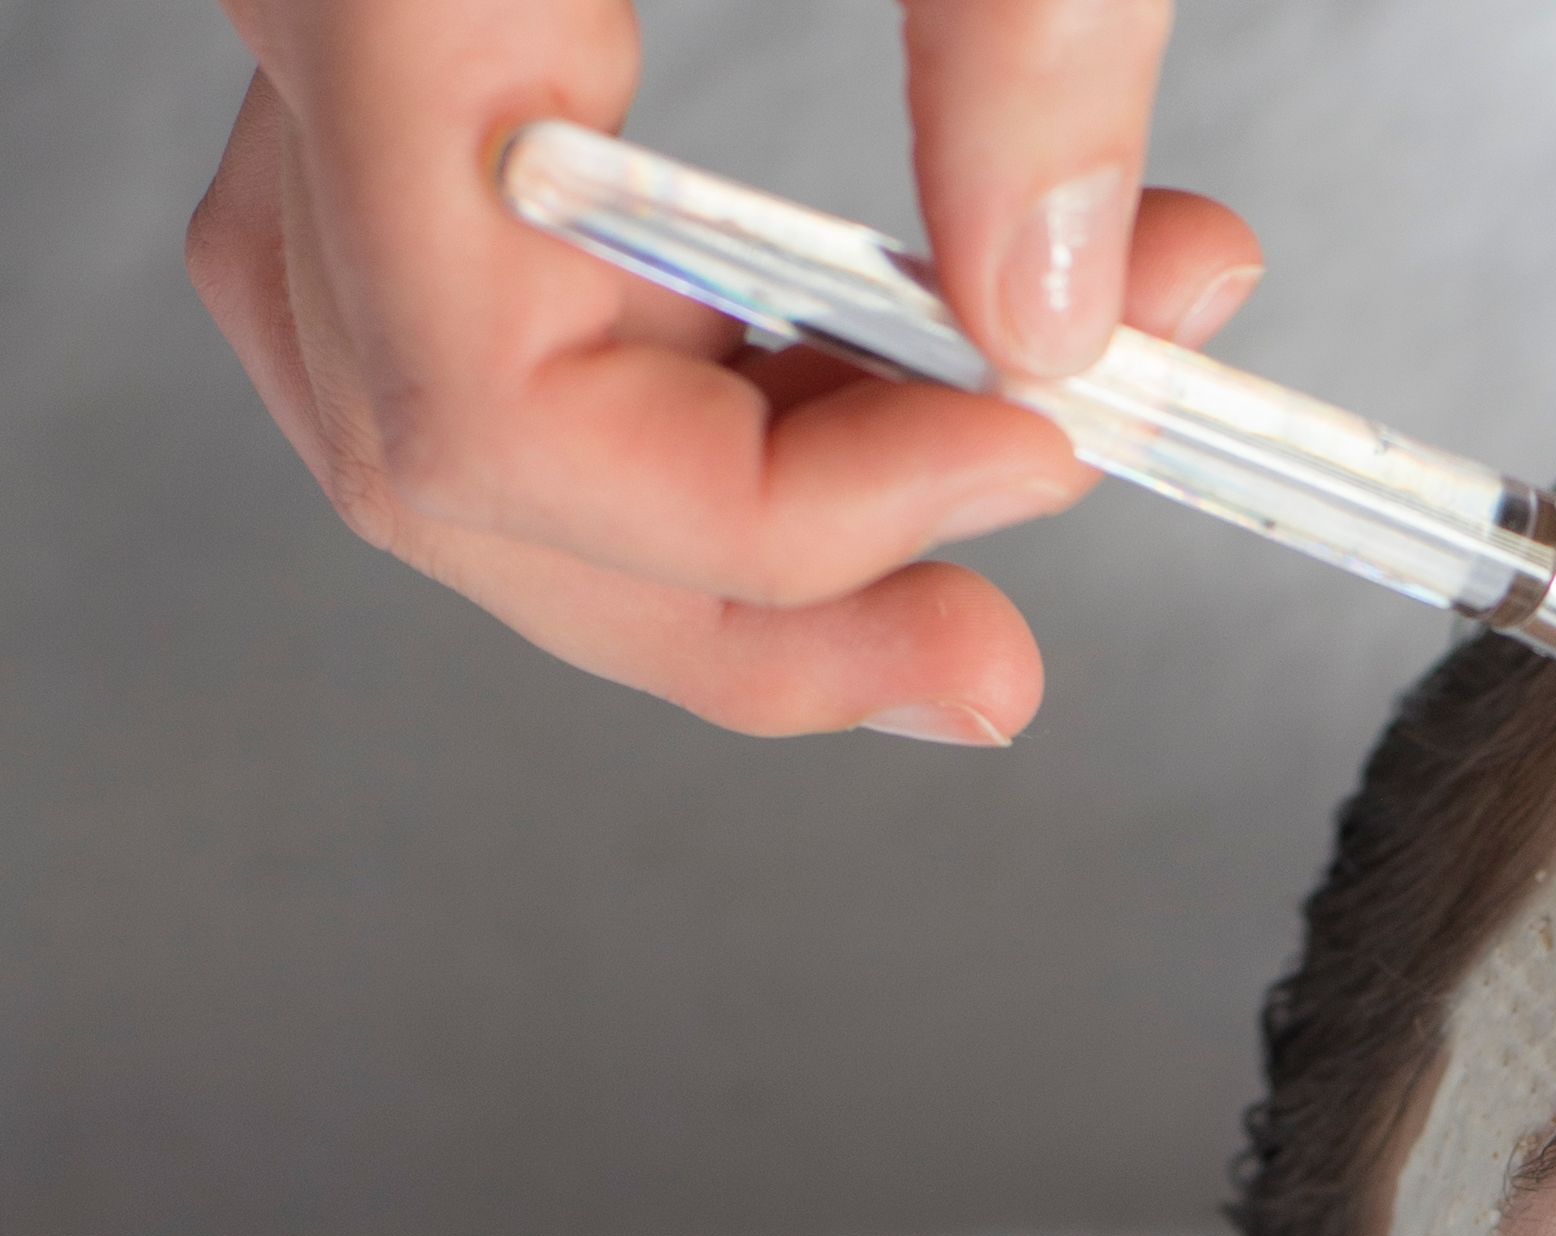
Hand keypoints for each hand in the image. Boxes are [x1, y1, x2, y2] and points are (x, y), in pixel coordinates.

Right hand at [185, 0, 1266, 743]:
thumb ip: (1022, 31)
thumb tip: (1060, 318)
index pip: (491, 415)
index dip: (779, 521)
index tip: (1036, 459)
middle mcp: (305, 21)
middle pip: (453, 467)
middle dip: (760, 606)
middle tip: (994, 660)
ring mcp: (334, 50)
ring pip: (466, 412)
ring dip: (758, 513)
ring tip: (1007, 499)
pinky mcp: (413, 48)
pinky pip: (509, 297)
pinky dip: (719, 384)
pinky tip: (905, 385)